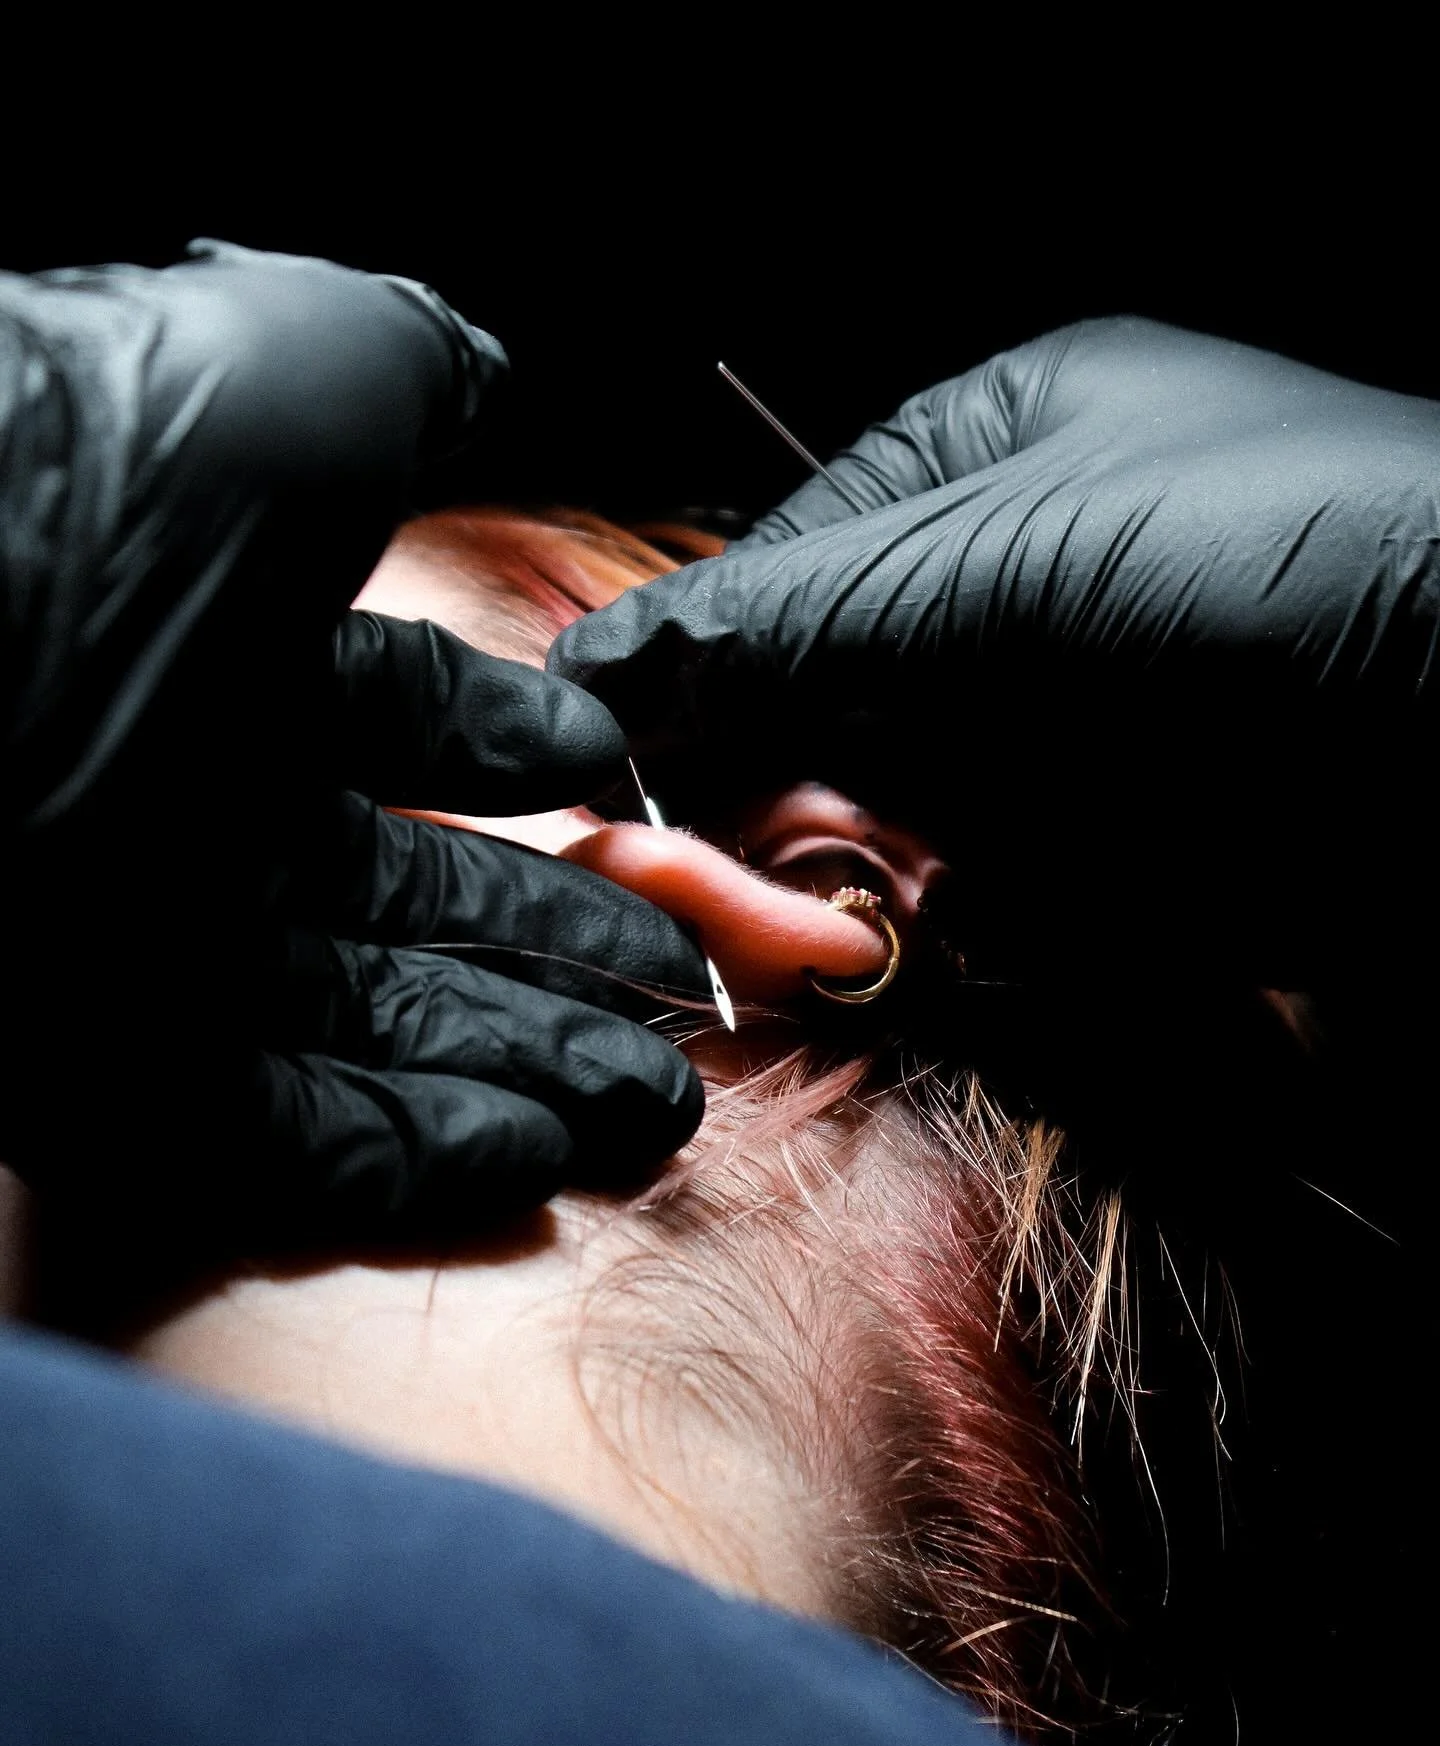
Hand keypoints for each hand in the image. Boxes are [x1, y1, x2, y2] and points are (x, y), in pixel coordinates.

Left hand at [1, 243, 703, 1263]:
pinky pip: (302, 1143)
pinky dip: (430, 1154)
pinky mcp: (124, 1086)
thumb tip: (475, 372)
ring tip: (657, 1098)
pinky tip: (545, 1157)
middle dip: (561, 945)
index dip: (518, 752)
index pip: (400, 721)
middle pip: (415, 899)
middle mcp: (195, 810)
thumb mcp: (294, 388)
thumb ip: (399, 381)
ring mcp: (157, 957)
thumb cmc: (98, 487)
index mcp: (228, 655)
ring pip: (378, 1031)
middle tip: (681, 984)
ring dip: (529, 1068)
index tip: (616, 779)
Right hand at [552, 319, 1439, 980]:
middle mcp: (1028, 584)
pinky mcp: (1131, 851)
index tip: (634, 782)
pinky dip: (986, 934)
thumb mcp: (992, 568)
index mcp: (990, 452)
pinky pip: (994, 910)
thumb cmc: (1272, 570)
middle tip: (772, 870)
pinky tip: (1019, 927)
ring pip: (902, 828)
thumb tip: (588, 673)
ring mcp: (1081, 724)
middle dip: (802, 798)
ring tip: (946, 889)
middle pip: (833, 712)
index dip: (706, 682)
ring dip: (892, 879)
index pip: (781, 574)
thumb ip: (777, 627)